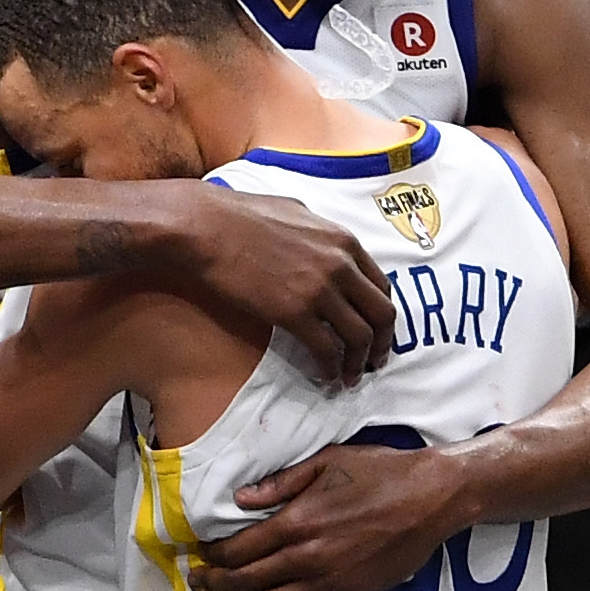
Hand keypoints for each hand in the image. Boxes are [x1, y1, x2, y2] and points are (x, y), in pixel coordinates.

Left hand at [187, 440, 450, 590]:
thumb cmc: (380, 472)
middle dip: (215, 586)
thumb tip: (241, 498)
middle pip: (247, 581)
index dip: (213, 556)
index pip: (240, 548)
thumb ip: (281, 483)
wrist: (431, 498)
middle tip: (196, 587)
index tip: (199, 557)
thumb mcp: (326, 462)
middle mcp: (307, 558)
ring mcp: (328, 584)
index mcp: (297, 522)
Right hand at [196, 192, 394, 386]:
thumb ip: (320, 235)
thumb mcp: (296, 212)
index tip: (376, 331)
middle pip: (382, 315)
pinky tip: (325, 377)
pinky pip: (326, 350)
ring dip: (359, 363)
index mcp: (344, 240)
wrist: (207, 227)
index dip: (382, 314)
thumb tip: (323, 247)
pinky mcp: (294, 313)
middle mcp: (341, 265)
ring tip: (351, 378)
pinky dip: (331, 369)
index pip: (382, 286)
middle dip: (383, 344)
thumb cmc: (241, 215)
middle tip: (374, 362)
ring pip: (360, 337)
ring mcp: (320, 290)